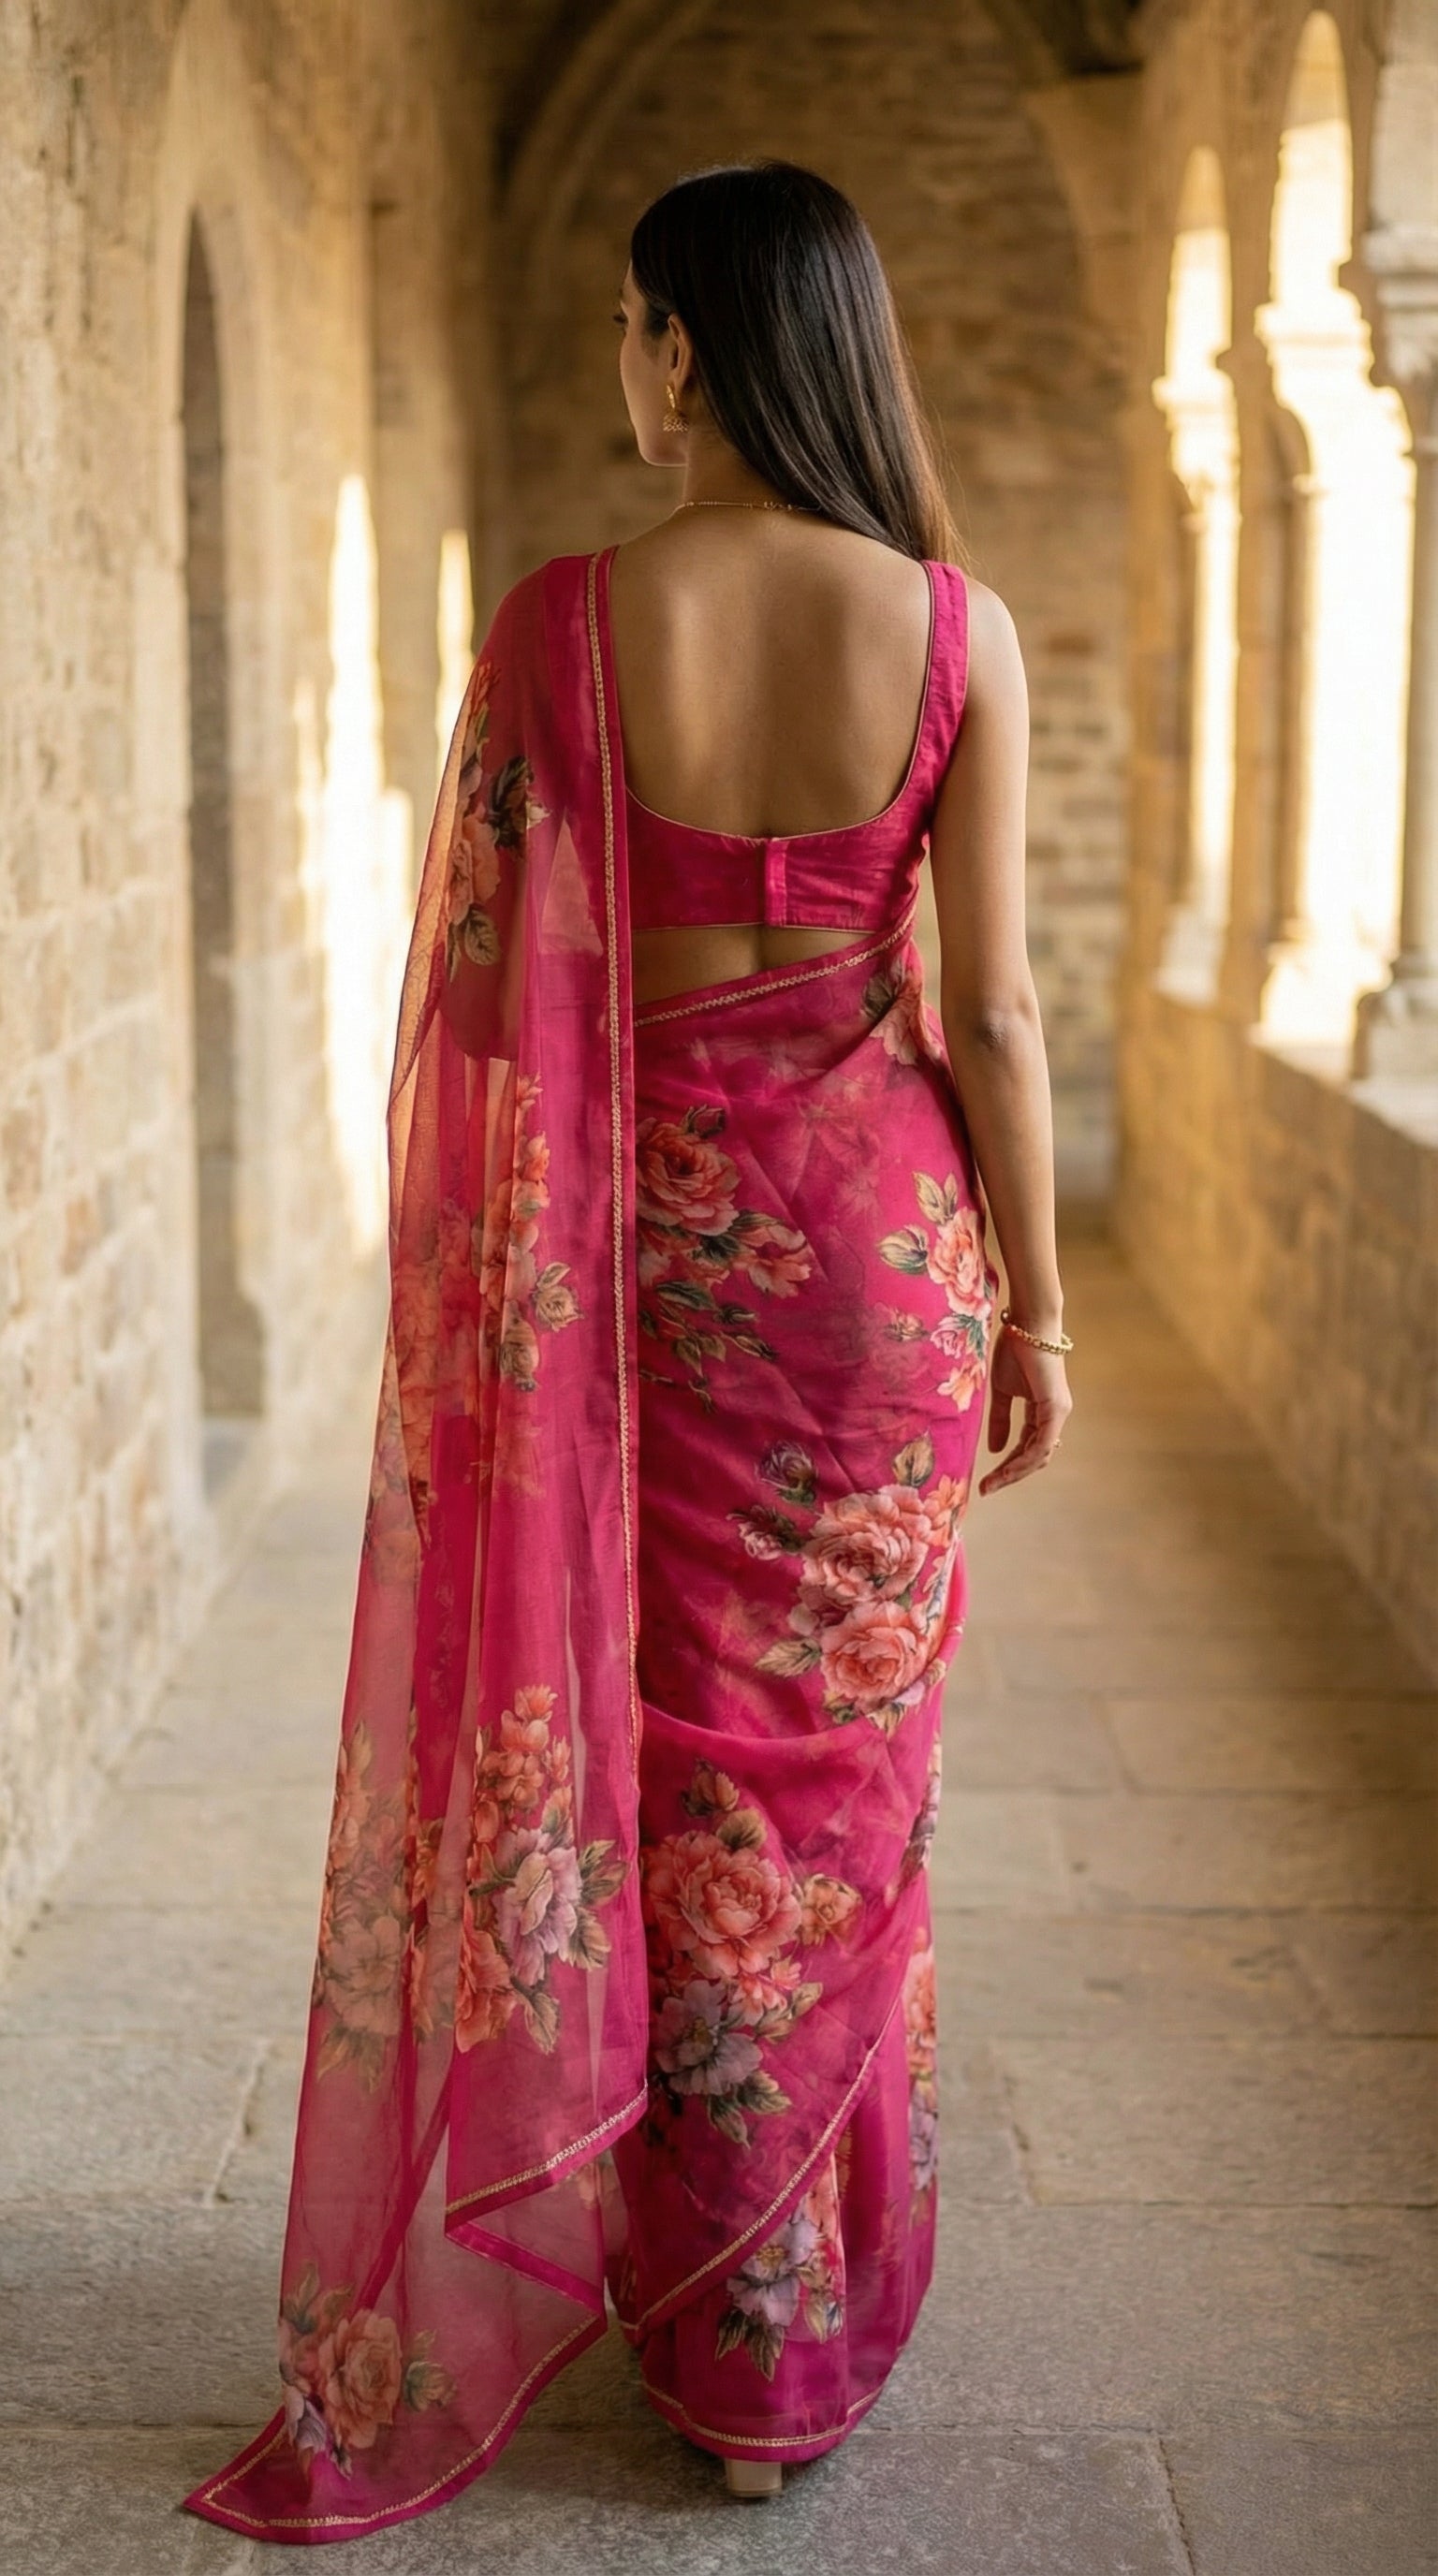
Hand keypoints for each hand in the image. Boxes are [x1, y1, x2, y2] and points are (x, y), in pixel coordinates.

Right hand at [978, 1322, 1071, 1495]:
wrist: (1026, 1324)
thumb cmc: (1015, 1349)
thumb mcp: (1001, 1391)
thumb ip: (1000, 1420)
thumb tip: (995, 1450)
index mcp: (1042, 1411)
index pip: (1027, 1448)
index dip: (1008, 1466)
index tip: (986, 1481)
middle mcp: (1055, 1416)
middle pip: (1035, 1457)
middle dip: (1011, 1475)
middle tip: (988, 1489)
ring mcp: (1057, 1413)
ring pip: (1039, 1455)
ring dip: (1015, 1472)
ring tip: (992, 1484)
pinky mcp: (1055, 1409)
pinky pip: (1041, 1444)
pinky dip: (1024, 1460)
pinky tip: (1007, 1469)